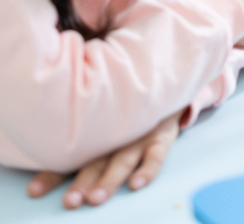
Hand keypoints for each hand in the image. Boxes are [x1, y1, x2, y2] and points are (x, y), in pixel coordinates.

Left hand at [27, 110, 181, 209]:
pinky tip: (136, 184)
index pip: (70, 156)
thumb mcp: (104, 121)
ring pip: (122, 160)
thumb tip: (44, 159)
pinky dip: (148, 169)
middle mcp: (115, 135)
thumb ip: (81, 138)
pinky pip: (156, 155)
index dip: (52, 174)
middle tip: (70, 201)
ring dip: (109, 179)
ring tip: (96, 198)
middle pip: (96, 161)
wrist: (162, 89)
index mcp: (96, 133)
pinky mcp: (161, 137)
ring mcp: (139, 136)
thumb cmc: (126, 113)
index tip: (34, 191)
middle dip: (83, 182)